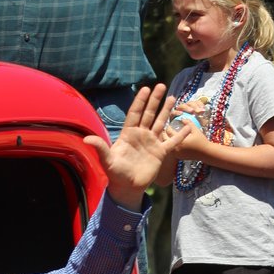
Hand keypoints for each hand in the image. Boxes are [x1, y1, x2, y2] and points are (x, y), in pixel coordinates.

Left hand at [84, 84, 192, 209]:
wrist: (127, 187)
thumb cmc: (115, 173)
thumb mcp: (106, 160)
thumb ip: (100, 147)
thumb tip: (86, 139)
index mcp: (128, 134)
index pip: (135, 113)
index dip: (140, 101)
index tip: (145, 89)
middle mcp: (141, 135)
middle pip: (149, 114)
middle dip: (154, 100)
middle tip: (161, 85)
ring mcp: (152, 143)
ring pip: (160, 123)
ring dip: (166, 111)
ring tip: (172, 97)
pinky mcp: (160, 153)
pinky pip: (172, 141)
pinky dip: (180, 135)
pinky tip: (188, 126)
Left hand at [163, 117, 209, 160]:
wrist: (206, 153)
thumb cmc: (201, 140)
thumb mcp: (195, 129)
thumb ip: (188, 122)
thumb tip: (181, 118)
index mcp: (179, 141)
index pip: (168, 131)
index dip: (168, 126)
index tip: (170, 124)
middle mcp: (175, 148)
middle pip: (164, 138)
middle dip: (165, 133)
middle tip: (168, 129)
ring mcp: (176, 154)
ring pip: (166, 145)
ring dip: (167, 139)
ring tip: (170, 135)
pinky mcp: (178, 157)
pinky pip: (170, 150)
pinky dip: (170, 145)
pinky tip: (173, 142)